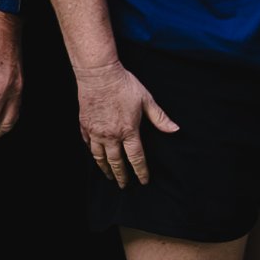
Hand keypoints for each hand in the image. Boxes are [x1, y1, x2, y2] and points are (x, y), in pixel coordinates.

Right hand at [73, 56, 175, 189]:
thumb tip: (175, 129)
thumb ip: (160, 117)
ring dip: (105, 169)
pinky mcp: (85, 125)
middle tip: (124, 185)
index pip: (136, 158)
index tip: (143, 180)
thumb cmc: (124, 84)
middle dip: (122, 176)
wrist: (99, 74)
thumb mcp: (146, 100)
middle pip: (117, 163)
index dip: (141, 172)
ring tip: (109, 176)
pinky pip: (88, 144)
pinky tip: (95, 155)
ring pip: (100, 157)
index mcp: (129, 131)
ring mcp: (96, 132)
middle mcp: (111, 136)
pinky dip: (92, 153)